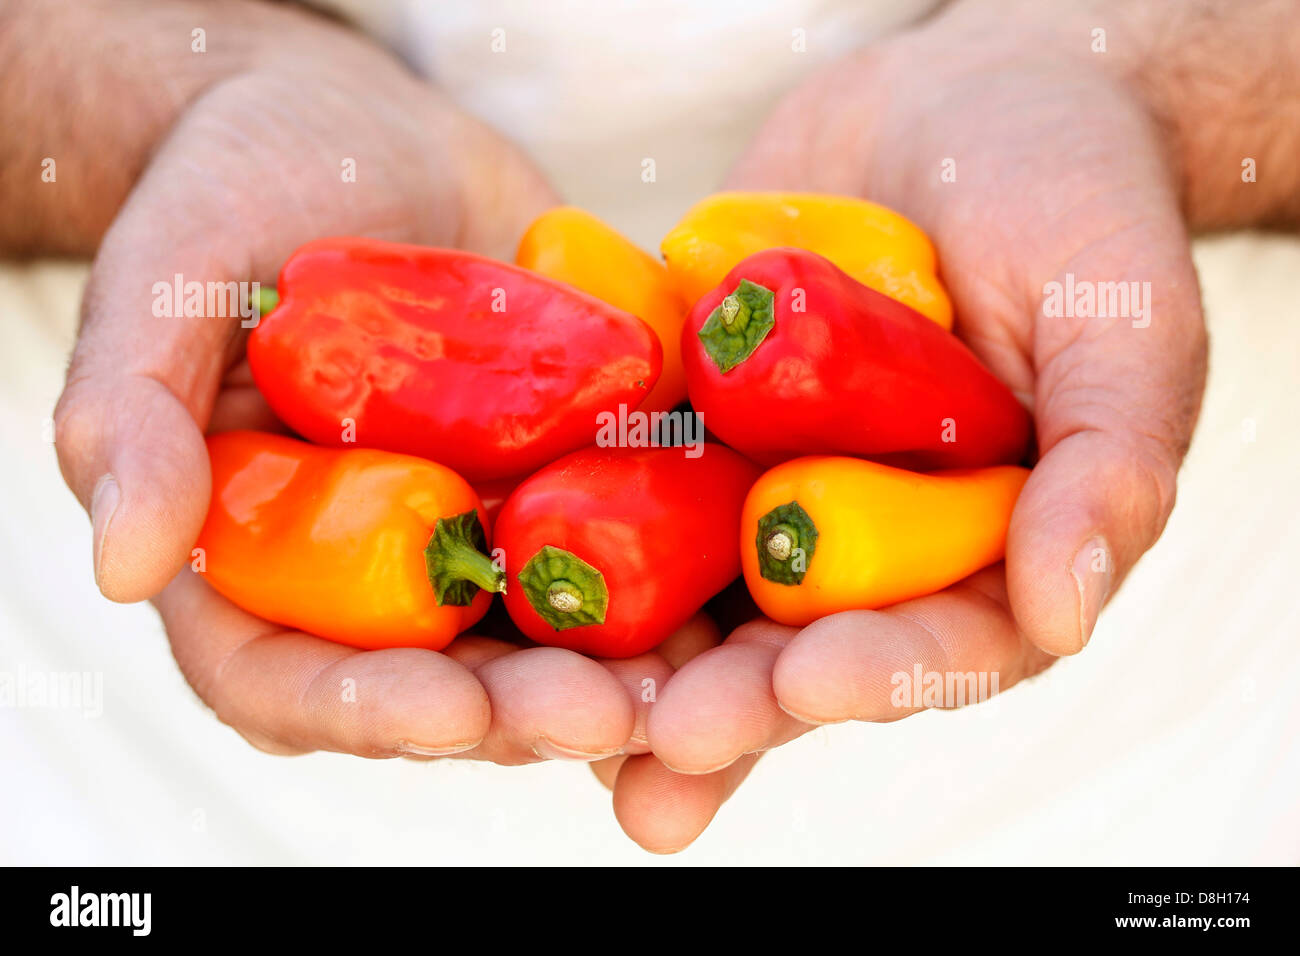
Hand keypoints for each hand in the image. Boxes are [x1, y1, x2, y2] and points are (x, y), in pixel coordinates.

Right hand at [46, 11, 656, 764]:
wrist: (370, 133)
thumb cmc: (240, 187)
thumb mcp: (172, 278)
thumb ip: (137, 411)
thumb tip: (125, 566)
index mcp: (255, 556)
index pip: (287, 679)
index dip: (363, 713)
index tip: (450, 712)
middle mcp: (372, 572)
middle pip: (439, 684)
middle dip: (524, 712)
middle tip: (607, 714)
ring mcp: (478, 536)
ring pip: (546, 643)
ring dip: (622, 677)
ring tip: (697, 686)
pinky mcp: (564, 484)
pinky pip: (626, 549)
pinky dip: (685, 584)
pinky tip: (747, 596)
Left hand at [635, 1, 1212, 847]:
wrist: (951, 100)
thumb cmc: (1070, 198)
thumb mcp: (1120, 319)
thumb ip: (1107, 459)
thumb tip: (1066, 612)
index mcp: (982, 551)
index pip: (939, 643)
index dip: (876, 676)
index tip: (811, 685)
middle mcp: (861, 541)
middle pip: (794, 647)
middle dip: (730, 697)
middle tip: (665, 736)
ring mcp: (760, 485)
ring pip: (692, 591)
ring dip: (630, 658)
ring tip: (561, 715)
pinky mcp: (683, 425)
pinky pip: (620, 479)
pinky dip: (565, 520)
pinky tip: (501, 561)